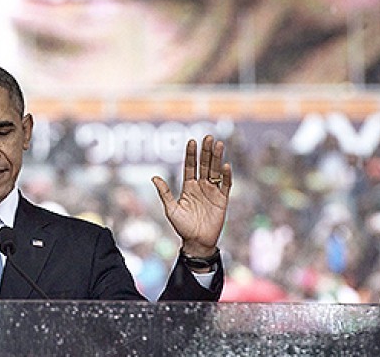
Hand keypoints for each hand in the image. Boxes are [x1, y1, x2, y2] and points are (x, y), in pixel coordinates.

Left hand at [151, 135, 230, 257]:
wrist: (197, 242)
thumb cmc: (182, 227)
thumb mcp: (171, 209)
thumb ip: (164, 193)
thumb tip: (153, 177)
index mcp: (188, 187)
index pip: (190, 166)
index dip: (191, 154)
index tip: (191, 141)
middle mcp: (201, 186)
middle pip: (205, 165)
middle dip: (206, 151)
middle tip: (208, 137)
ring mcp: (212, 192)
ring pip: (215, 171)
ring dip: (217, 158)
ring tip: (218, 144)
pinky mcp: (222, 200)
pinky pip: (225, 186)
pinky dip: (226, 176)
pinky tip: (225, 166)